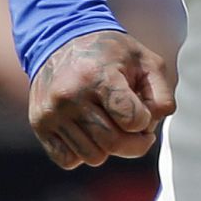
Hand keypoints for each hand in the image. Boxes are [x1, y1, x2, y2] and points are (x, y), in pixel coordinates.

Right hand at [29, 29, 175, 171]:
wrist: (61, 40)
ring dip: (107, 147)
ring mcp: (51, 112)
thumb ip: (161, 95)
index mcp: (98, 76)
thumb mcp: (146, 61)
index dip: (145, 120)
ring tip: (108, 123)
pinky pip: (68, 160)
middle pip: (114, 144)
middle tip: (135, 128)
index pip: (133, 120)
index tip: (142, 109)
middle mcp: (70, 96)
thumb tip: (150, 128)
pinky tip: (87, 129)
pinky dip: (83, 152)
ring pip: (93, 157)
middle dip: (134, 143)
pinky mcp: (39, 124)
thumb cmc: (110, 54)